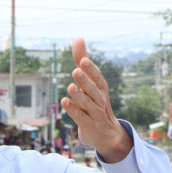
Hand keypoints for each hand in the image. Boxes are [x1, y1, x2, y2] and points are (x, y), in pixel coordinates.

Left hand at [60, 38, 131, 162]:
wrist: (106, 134)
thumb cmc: (95, 102)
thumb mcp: (89, 81)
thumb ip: (82, 60)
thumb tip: (79, 38)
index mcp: (101, 88)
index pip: (97, 77)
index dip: (90, 69)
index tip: (82, 61)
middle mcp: (100, 100)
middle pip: (92, 89)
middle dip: (85, 80)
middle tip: (76, 71)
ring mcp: (95, 113)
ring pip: (87, 103)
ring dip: (79, 95)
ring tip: (70, 87)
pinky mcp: (88, 125)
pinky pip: (80, 116)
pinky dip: (73, 110)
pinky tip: (65, 102)